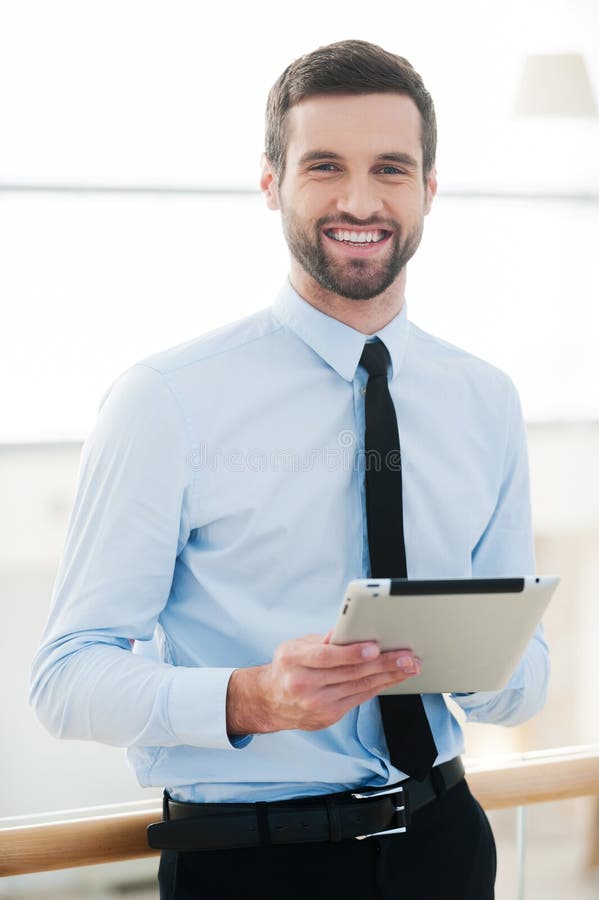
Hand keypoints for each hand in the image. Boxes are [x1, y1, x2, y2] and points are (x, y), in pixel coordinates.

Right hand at [226, 634, 419, 735]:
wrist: (270, 700)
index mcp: (294, 660)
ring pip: (359, 687)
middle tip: (406, 657)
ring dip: (388, 677)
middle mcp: (304, 684)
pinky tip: (393, 678)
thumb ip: (324, 640)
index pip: (327, 656)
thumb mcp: (297, 645)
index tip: (375, 646)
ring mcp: (316, 704)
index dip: (352, 652)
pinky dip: (378, 687)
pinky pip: (359, 699)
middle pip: (350, 673)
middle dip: (383, 664)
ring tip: (409, 666)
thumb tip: (351, 630)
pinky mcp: (328, 716)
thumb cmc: (287, 666)